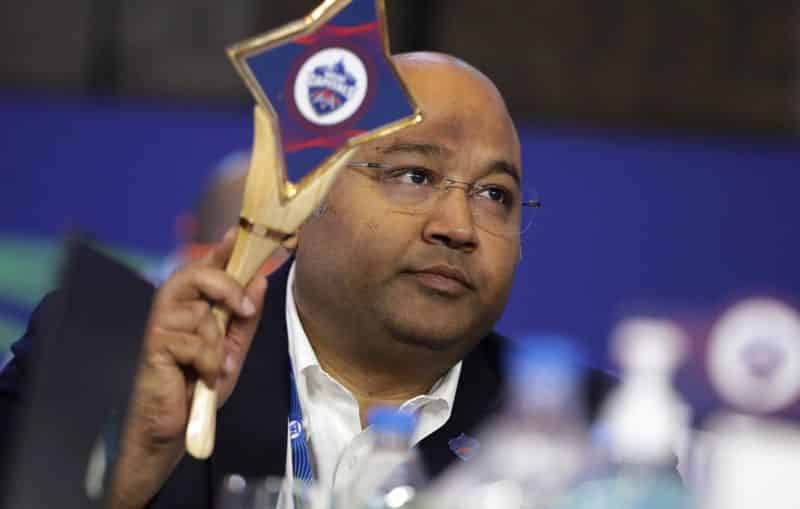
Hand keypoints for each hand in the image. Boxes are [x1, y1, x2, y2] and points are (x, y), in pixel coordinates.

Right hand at [110, 229, 267, 508]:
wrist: (171, 427)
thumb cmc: (197, 386)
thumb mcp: (231, 350)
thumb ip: (244, 318)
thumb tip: (259, 281)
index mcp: (190, 304)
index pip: (206, 267)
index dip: (222, 248)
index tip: (239, 232)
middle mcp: (171, 306)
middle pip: (199, 275)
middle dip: (228, 289)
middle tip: (246, 310)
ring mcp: (159, 323)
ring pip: (203, 315)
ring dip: (217, 347)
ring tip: (211, 369)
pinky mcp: (153, 343)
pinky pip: (195, 342)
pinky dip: (206, 363)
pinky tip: (198, 378)